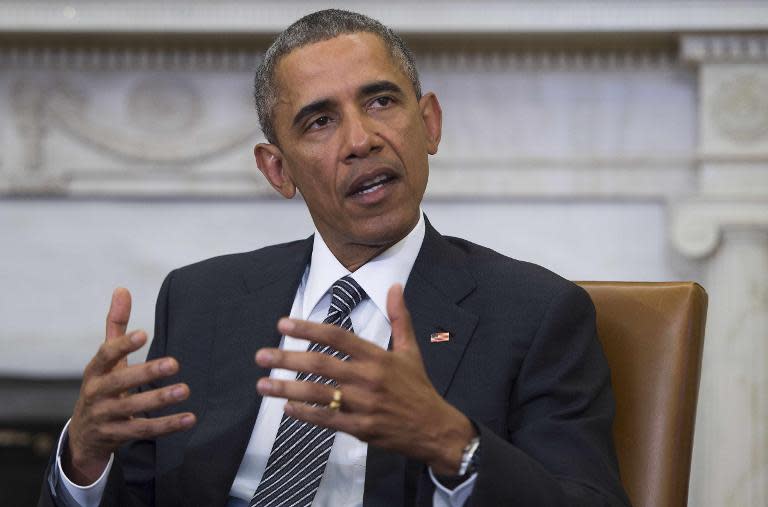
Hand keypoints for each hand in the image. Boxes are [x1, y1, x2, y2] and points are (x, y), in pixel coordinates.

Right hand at [64, 288, 195, 484]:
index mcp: (95, 371)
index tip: (143, 334)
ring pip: (132, 409)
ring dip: (159, 400)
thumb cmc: (102, 386)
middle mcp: (96, 394)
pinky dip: (167, 426)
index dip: (122, 344)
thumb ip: (115, 325)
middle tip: (174, 363)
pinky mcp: (118, 436)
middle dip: (146, 373)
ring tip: (185, 390)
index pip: (105, 355)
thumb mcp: (106, 359)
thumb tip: (123, 289)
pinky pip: (144, 430)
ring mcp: (105, 417)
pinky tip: (190, 418)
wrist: (84, 436)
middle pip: (120, 383)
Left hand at [255, 284, 474, 474]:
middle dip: (287, 358)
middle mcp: (368, 378)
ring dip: (287, 388)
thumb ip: (400, 317)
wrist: (435, 428)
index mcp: (378, 356)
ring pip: (318, 394)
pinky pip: (327, 420)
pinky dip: (305, 413)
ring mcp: (363, 405)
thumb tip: (395, 286)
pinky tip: (287, 406)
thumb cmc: (418, 387)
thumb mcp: (411, 350)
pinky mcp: (360, 428)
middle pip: (321, 365)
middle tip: (261, 355)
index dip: (308, 329)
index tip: (283, 324)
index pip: (337, 337)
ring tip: (262, 384)